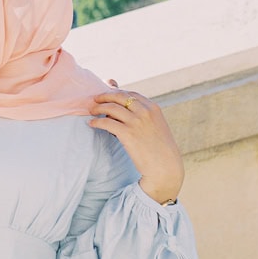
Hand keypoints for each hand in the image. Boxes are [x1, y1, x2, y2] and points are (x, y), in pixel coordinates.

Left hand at [89, 86, 183, 203]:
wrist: (165, 166)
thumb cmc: (160, 149)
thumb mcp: (156, 127)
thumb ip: (144, 117)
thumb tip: (126, 111)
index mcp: (153, 108)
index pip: (131, 94)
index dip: (116, 92)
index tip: (107, 94)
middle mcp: (145, 112)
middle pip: (119, 97)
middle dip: (105, 96)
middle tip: (95, 99)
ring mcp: (136, 122)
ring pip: (111, 108)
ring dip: (98, 108)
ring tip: (91, 111)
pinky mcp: (128, 134)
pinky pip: (107, 123)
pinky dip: (97, 122)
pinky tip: (92, 124)